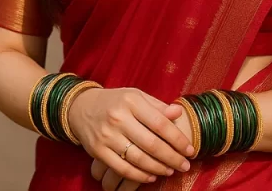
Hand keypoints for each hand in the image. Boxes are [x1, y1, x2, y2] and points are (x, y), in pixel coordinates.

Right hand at [68, 88, 192, 184]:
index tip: (190, 150)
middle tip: (185, 165)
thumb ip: (157, 106)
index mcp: (131, 101)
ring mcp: (107, 136)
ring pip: (139, 158)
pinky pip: (122, 168)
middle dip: (172, 158)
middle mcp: (118, 118)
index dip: (178, 139)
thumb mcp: (135, 96)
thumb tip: (178, 113)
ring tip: (170, 170)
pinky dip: (139, 176)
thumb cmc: (115, 102)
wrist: (81, 107)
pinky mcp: (98, 151)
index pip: (160, 123)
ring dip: (159, 168)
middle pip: (152, 144)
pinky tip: (151, 176)